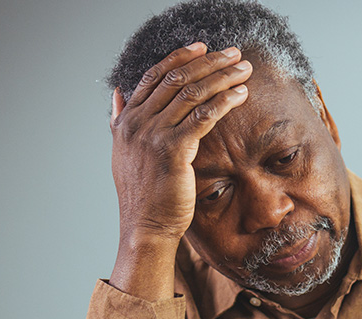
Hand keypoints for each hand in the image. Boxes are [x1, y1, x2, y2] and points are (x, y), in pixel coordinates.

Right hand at [109, 42, 252, 242]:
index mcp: (126, 121)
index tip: (202, 48)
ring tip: (244, 69)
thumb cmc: (142, 195)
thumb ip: (120, 122)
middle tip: (233, 53)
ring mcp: (153, 135)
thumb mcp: (123, 153)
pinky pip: (203, 116)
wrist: (144, 227)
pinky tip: (241, 95)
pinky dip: (224, 101)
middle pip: (176, 79)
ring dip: (222, 77)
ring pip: (192, 93)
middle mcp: (137, 123)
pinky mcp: (173, 150)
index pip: (154, 76)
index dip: (180, 58)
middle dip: (209, 62)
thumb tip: (117, 95)